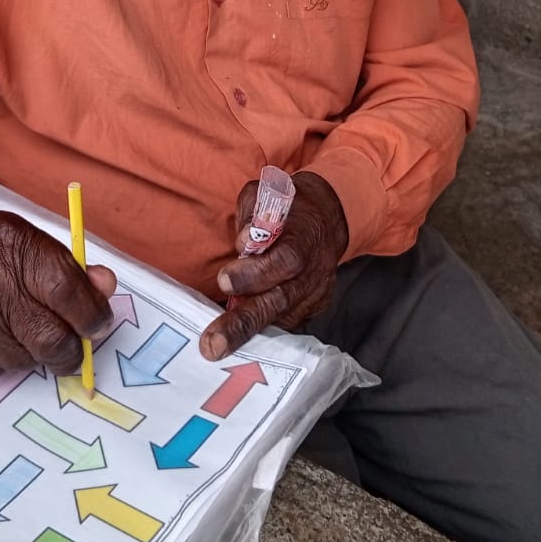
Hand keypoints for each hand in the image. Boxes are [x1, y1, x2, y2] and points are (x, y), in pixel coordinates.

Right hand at [0, 210, 116, 379]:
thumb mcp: (18, 237)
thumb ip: (65, 265)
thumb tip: (105, 288)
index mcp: (8, 248)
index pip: (68, 292)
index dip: (93, 314)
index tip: (98, 322)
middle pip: (53, 341)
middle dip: (71, 348)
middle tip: (69, 342)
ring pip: (26, 362)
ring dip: (31, 351)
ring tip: (11, 323)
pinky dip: (0, 359)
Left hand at [199, 172, 346, 359]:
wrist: (327, 218)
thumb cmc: (287, 207)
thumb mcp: (264, 195)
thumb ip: (252, 215)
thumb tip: (245, 243)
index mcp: (304, 236)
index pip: (286, 259)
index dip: (256, 273)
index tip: (224, 280)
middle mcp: (314, 269)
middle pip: (280, 300)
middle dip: (244, 323)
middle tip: (213, 344)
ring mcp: (317, 292)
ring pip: (283, 318)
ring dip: (249, 334)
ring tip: (218, 346)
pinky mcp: (315, 306)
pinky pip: (288, 322)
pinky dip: (264, 332)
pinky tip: (239, 340)